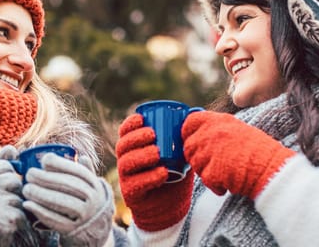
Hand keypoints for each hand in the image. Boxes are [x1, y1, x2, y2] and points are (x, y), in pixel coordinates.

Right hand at [0, 145, 24, 245]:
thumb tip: (13, 149)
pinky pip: (22, 215)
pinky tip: (4, 223)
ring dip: (14, 208)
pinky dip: (17, 222)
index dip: (5, 179)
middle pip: (15, 182)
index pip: (6, 166)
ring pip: (19, 199)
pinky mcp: (4, 220)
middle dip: (12, 194)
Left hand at [22, 154, 113, 246]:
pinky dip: (39, 211)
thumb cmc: (88, 205)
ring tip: (26, 189)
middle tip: (29, 174)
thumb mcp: (91, 189)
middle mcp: (93, 200)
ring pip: (61, 202)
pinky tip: (28, 205)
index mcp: (96, 186)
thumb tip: (81, 156)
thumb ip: (86, 173)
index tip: (44, 160)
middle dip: (45, 178)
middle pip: (68, 186)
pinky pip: (55, 220)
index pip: (78, 172)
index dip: (60, 164)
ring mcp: (85, 216)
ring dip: (40, 194)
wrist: (95, 233)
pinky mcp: (73, 230)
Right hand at [115, 114, 193, 230]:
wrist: (171, 206)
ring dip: (141, 156)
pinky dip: (150, 177)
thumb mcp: (179, 153)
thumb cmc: (174, 174)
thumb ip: (183, 136)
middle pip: (122, 146)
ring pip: (126, 163)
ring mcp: (126, 178)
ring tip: (157, 153)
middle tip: (152, 134)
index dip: (130, 124)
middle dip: (135, 138)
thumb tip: (196, 112)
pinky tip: (162, 172)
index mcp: (133, 148)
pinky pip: (136, 184)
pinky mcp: (132, 194)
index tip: (141, 118)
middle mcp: (126, 161)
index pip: (124, 132)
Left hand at [181, 111, 295, 197]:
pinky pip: (205, 179)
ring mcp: (209, 152)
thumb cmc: (259, 151)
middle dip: (197, 157)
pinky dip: (215, 185)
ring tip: (225, 172)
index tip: (192, 140)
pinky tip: (229, 182)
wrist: (270, 168)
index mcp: (218, 120)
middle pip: (188, 146)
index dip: (188, 133)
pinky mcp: (211, 170)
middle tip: (213, 163)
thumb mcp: (238, 129)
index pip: (189, 122)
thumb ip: (217, 129)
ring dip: (206, 171)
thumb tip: (199, 134)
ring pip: (195, 164)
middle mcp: (211, 133)